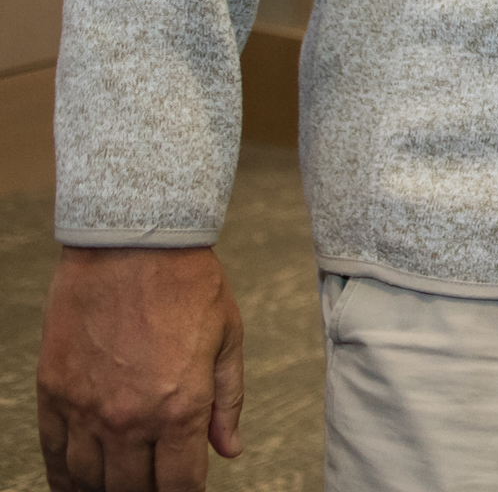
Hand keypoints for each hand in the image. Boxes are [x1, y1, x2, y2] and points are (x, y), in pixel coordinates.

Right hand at [38, 246, 246, 491]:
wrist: (133, 245)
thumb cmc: (189, 285)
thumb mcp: (228, 340)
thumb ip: (227, 403)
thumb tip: (229, 450)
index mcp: (180, 407)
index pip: (180, 484)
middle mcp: (130, 418)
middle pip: (132, 490)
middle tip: (156, 486)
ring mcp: (86, 409)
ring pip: (90, 480)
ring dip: (106, 490)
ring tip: (121, 486)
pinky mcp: (53, 393)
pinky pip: (53, 454)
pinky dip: (63, 479)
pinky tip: (76, 485)